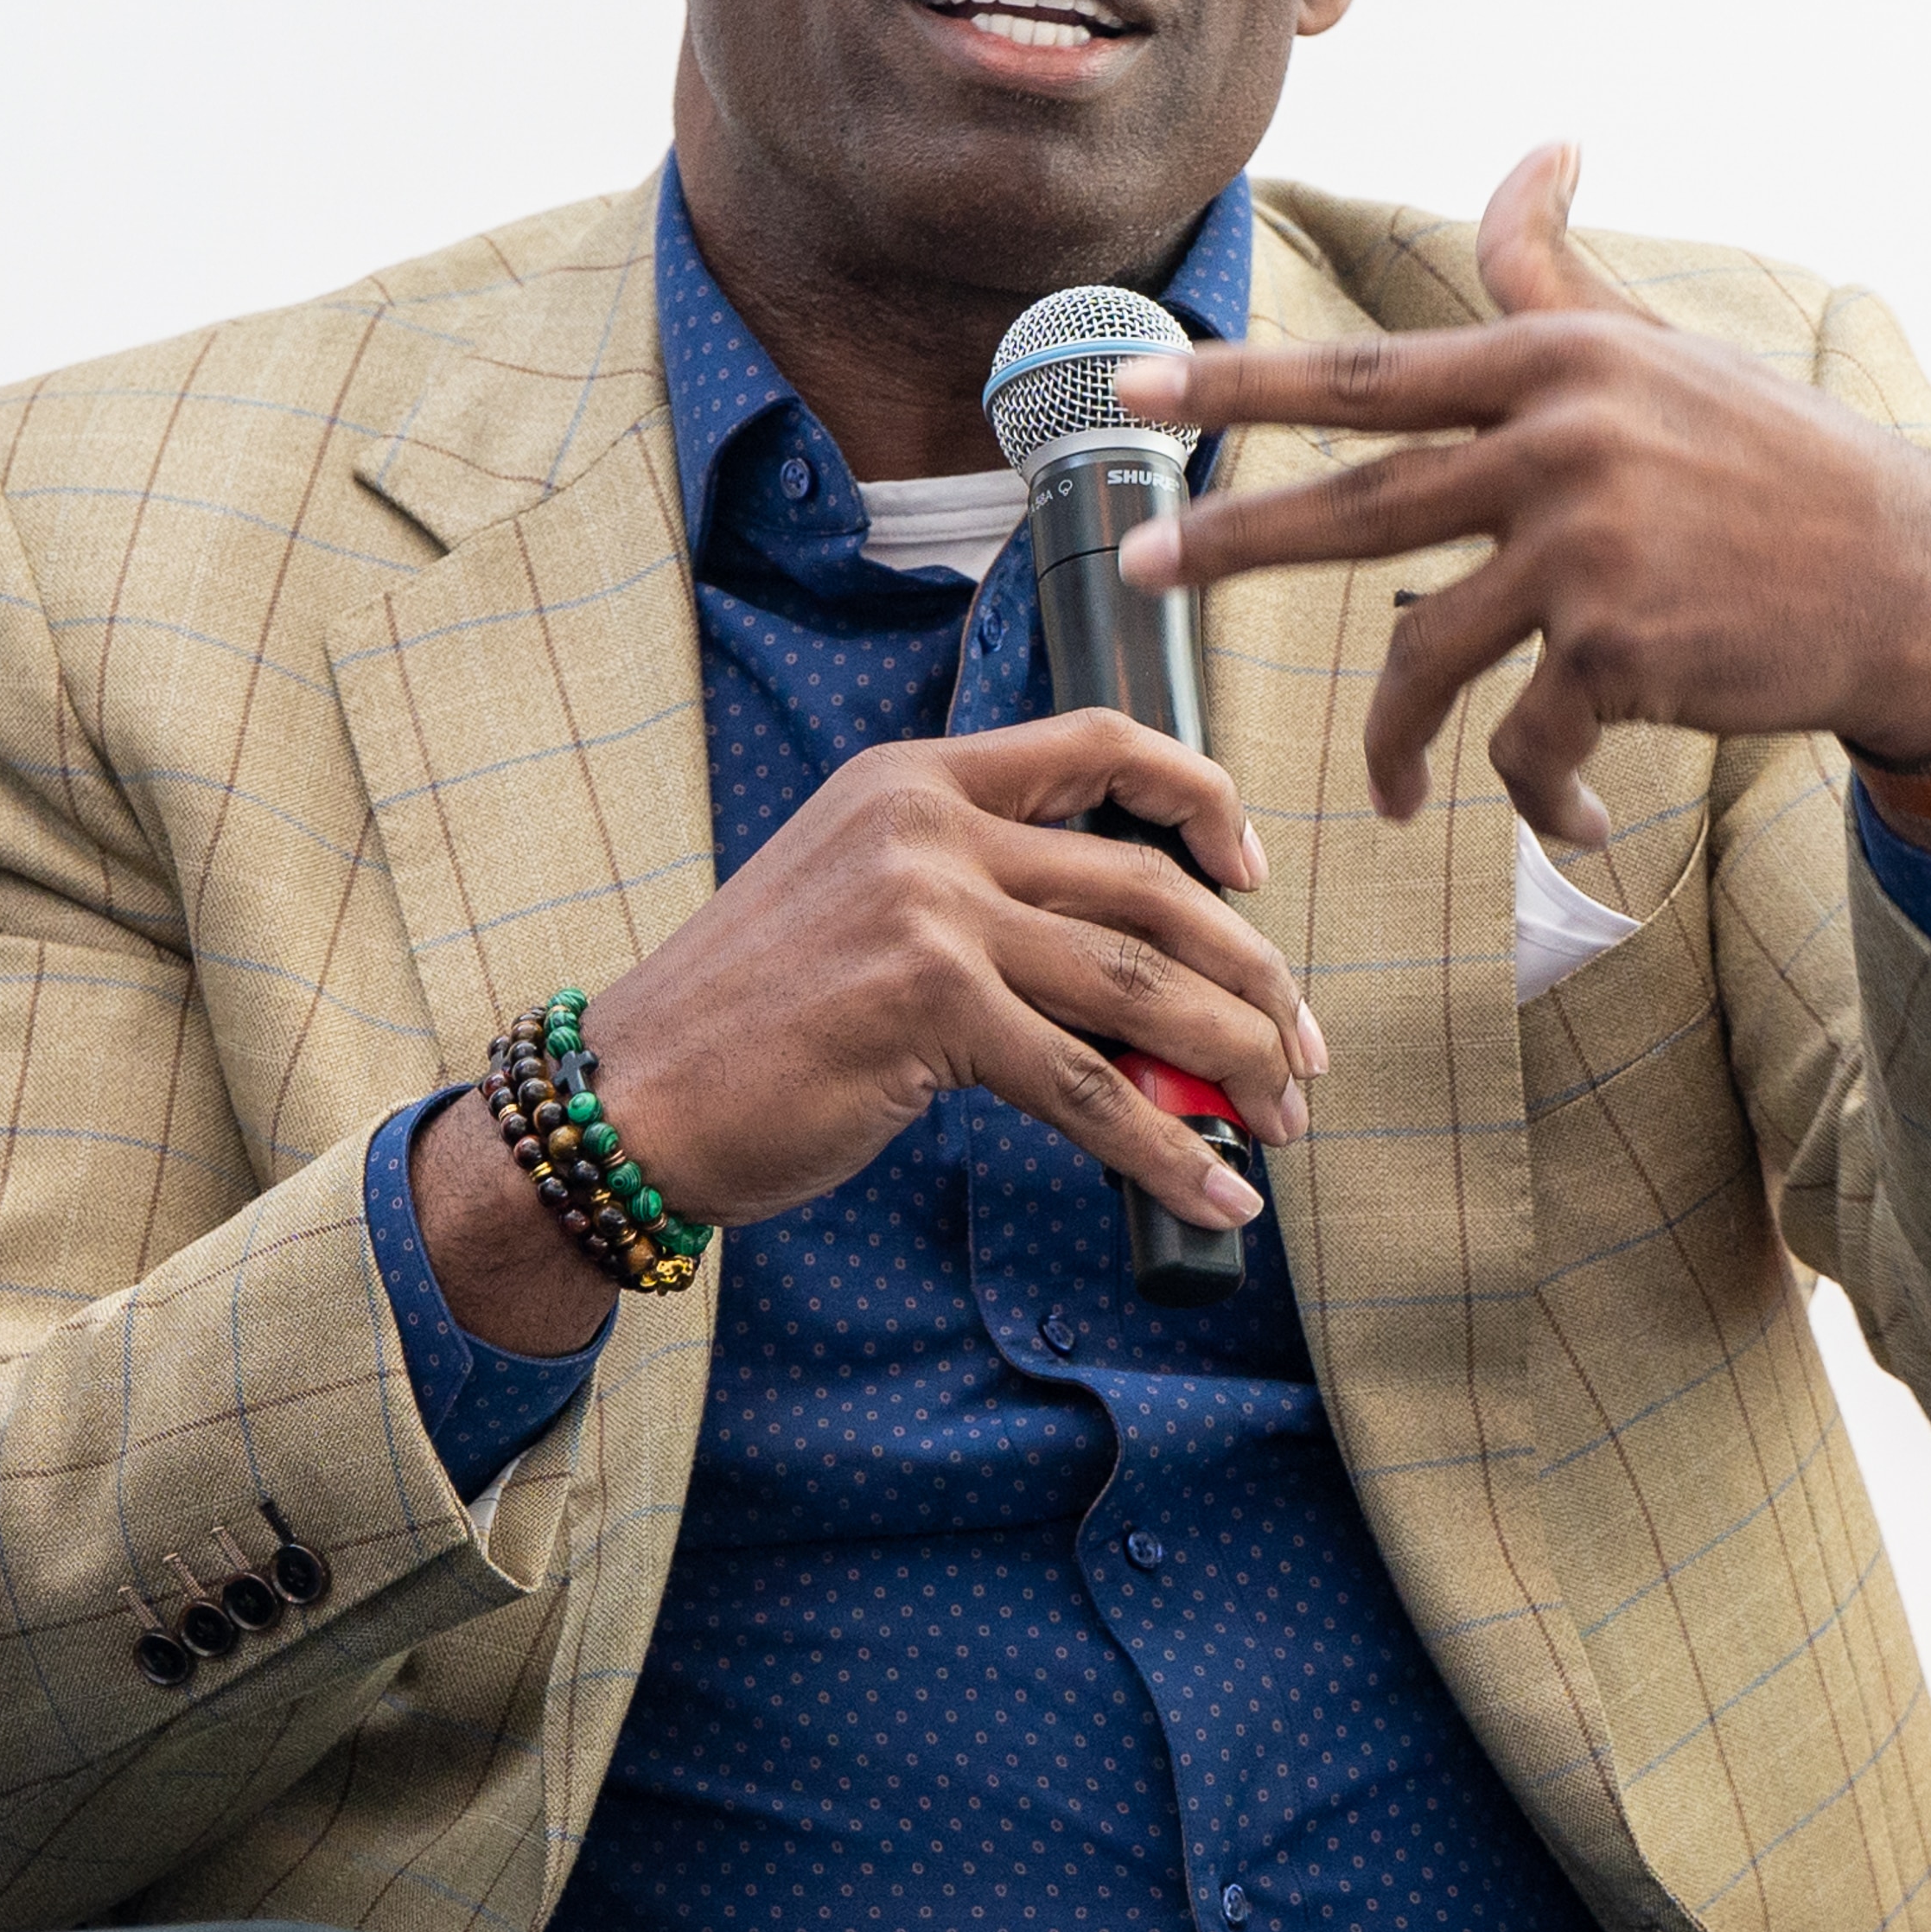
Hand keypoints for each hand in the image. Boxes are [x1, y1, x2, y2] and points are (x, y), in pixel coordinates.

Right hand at [409, 711, 1324, 1354]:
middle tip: (1301, 1046)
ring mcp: (930, 908)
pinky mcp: (929, 1005)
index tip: (1255, 875)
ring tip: (1283, 1119)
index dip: (1202, 798)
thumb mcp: (869, 916)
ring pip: (1138, 980)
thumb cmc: (748, 1023)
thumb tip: (1145, 1000)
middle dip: (1250, 973)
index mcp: (916, 779)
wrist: (629, 1096)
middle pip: (1148, 880)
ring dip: (1232, 1059)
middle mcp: (928, 823)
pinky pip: (1089, 1084)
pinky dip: (1168, 1147)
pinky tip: (1215, 1189)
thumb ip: (990, 917)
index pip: (1098, 742)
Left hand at [1113, 142, 1930, 849]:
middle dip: (1231, 541)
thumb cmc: (1777, 461)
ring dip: (1393, 744)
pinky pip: (1524, 744)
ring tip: (1392, 792)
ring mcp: (1589, 550)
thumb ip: (1562, 274)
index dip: (1237, 383)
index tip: (1131, 388)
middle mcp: (1562, 445)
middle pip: (1354, 502)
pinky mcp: (1623, 652)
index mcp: (1559, 366)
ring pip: (1426, 656)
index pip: (1365, 374)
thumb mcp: (1663, 350)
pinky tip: (1573, 824)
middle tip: (1138, 571)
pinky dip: (1537, 797)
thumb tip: (1540, 146)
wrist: (1912, 581)